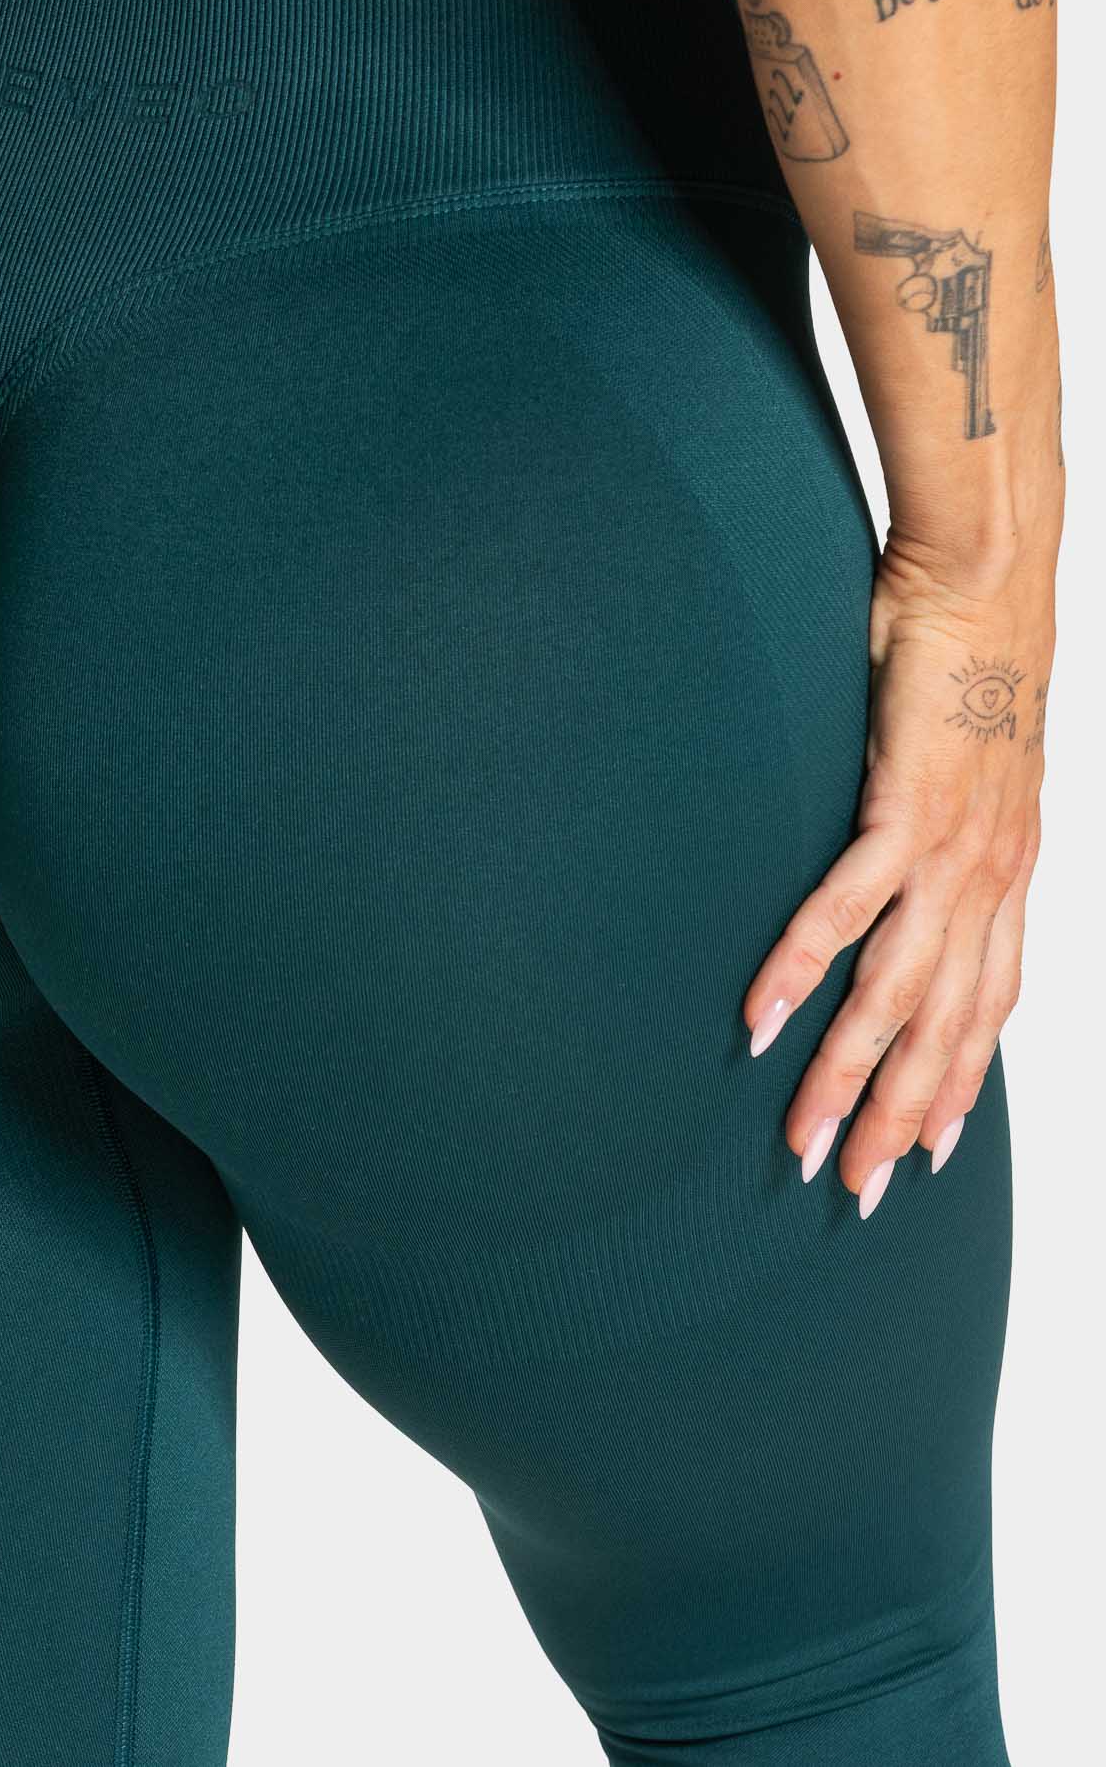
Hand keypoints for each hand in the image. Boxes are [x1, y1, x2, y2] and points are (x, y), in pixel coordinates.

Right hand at [743, 542, 1053, 1215]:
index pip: (990, 1009)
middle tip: (853, 1192)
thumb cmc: (964, 663)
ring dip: (848, 1074)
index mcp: (1008, 875)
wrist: (987, 580)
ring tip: (801, 1137)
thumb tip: (899, 857)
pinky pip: (845, 907)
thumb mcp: (967, 767)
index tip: (934, 1156)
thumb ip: (938, 825)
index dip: (961, 1087)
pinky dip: (803, 968)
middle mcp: (990, 879)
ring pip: (897, 991)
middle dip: (900, 1120)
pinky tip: (764, 1019)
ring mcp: (952, 849)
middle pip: (943, 1029)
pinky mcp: (904, 806)